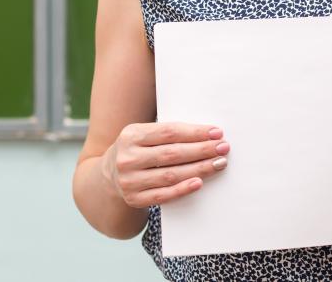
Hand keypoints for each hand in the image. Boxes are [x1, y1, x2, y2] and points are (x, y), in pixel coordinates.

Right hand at [102, 122, 230, 208]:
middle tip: (224, 148)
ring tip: (219, 163)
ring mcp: (129, 181)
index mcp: (131, 135)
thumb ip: (167, 133)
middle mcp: (128, 158)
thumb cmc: (136, 151)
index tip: (217, 133)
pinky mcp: (134, 199)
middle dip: (202, 150)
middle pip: (172, 153)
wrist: (108, 178)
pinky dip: (183, 189)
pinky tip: (200, 182)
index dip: (195, 132)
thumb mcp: (142, 135)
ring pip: (171, 174)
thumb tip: (208, 133)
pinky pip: (164, 195)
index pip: (169, 132)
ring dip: (199, 169)